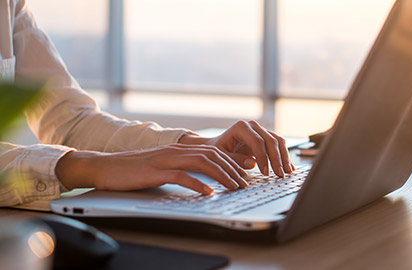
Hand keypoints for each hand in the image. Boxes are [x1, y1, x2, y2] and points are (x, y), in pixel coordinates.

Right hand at [55, 144, 248, 194]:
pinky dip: (197, 184)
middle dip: (232, 168)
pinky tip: (208, 193)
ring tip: (234, 186)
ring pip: (201, 163)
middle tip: (245, 182)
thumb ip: (182, 168)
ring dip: (221, 175)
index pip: (212, 151)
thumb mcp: (162, 166)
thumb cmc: (134, 170)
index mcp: (179, 149)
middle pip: (212, 155)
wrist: (106, 167)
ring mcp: (165, 160)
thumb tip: (202, 178)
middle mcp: (175, 151)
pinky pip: (181, 176)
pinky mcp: (155, 171)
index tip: (246, 171)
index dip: (232, 160)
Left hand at [179, 120, 294, 176]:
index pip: (257, 141)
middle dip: (276, 159)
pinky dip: (285, 156)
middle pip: (270, 141)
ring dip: (284, 158)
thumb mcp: (222, 157)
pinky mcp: (266, 137)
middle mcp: (253, 126)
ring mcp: (261, 130)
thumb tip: (253, 163)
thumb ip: (235, 160)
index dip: (263, 157)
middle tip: (279, 175)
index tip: (265, 172)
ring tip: (287, 172)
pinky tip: (289, 167)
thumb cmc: (218, 151)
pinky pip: (279, 145)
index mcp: (241, 127)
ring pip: (278, 141)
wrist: (218, 146)